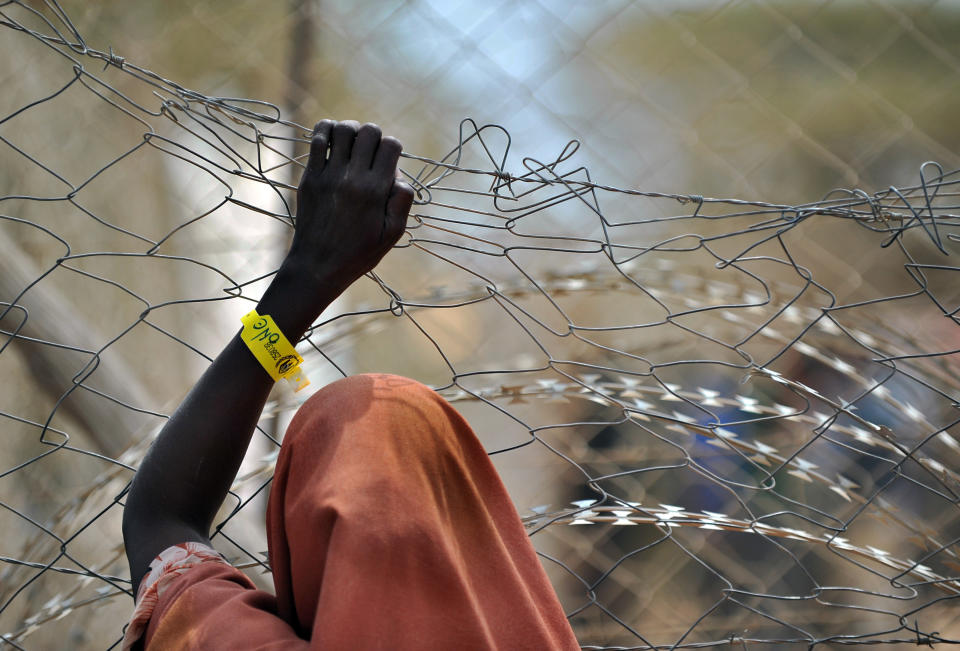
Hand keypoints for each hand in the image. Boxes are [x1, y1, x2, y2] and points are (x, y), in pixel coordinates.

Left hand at [284, 120, 413, 300]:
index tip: (388, 163)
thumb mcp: (392, 235)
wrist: (318, 266)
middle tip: (370, 153)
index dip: (393, 148)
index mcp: (375, 191)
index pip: (391, 145)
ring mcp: (328, 176)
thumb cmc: (358, 253)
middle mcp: (352, 178)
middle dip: (374, 136)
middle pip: (369, 131)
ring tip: (351, 144)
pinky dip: (326, 131)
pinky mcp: (310, 178)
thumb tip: (401, 177)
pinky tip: (332, 141)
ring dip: (351, 131)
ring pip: (342, 129)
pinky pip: (317, 139)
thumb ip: (402, 203)